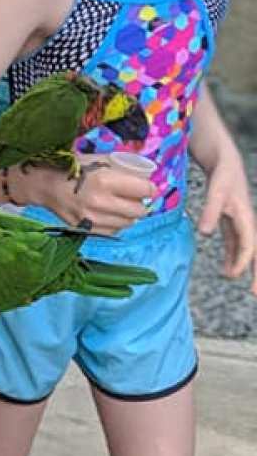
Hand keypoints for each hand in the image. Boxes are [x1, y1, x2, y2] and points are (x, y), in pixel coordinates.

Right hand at [20, 154, 150, 233]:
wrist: (43, 185)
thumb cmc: (72, 169)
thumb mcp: (97, 160)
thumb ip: (121, 166)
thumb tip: (145, 174)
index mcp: (105, 180)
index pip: (145, 190)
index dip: (148, 188)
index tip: (145, 187)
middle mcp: (100, 201)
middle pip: (140, 210)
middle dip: (140, 203)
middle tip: (134, 197)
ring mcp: (92, 218)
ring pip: (128, 223)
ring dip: (129, 215)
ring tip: (121, 206)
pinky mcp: (86, 228)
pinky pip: (114, 231)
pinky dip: (116, 224)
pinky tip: (110, 215)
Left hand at [197, 153, 256, 294]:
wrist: (226, 161)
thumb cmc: (223, 175)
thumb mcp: (216, 191)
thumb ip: (210, 211)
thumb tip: (204, 233)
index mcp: (245, 217)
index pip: (248, 245)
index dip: (242, 261)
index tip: (233, 275)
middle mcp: (247, 222)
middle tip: (255, 294)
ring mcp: (241, 223)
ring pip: (247, 250)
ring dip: (244, 266)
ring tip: (236, 282)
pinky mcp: (233, 222)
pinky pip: (236, 244)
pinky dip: (233, 256)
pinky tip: (228, 270)